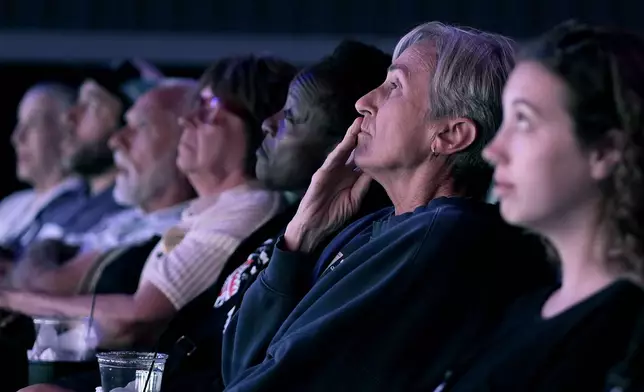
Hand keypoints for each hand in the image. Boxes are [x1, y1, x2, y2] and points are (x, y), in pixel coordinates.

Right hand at [284, 118, 371, 252]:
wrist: (315, 227)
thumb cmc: (334, 214)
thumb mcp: (355, 198)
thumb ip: (364, 184)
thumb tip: (377, 168)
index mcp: (350, 176)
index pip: (362, 158)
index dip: (371, 146)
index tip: (384, 134)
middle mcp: (341, 170)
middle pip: (353, 150)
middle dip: (361, 135)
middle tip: (372, 119)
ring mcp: (330, 170)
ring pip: (342, 151)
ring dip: (350, 137)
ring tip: (359, 123)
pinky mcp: (320, 174)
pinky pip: (331, 161)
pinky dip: (339, 151)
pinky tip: (346, 142)